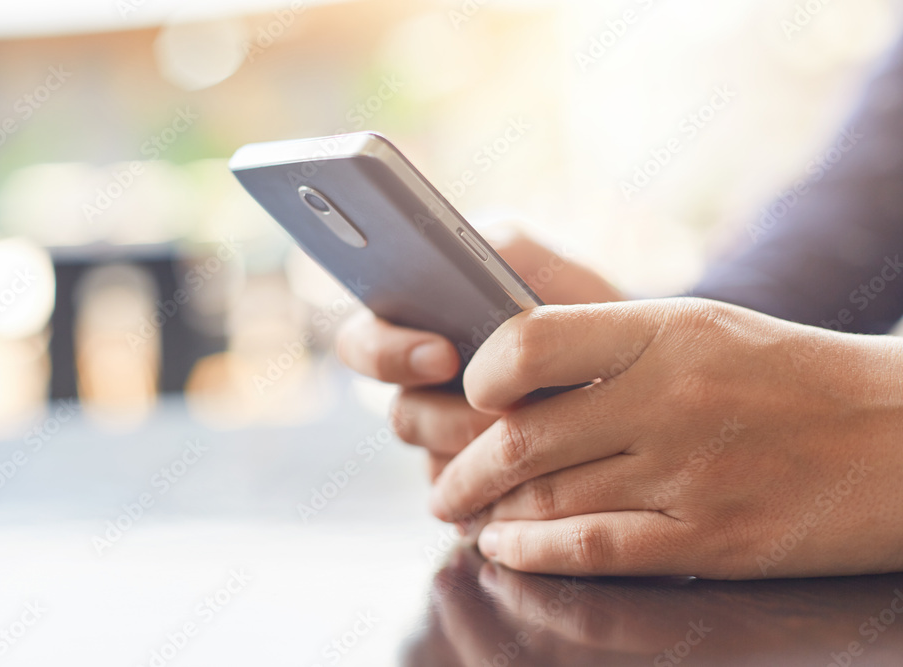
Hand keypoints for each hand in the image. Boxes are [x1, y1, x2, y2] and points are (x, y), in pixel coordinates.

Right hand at [336, 227, 622, 480]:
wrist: (642, 369)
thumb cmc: (580, 303)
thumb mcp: (543, 261)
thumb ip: (498, 249)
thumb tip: (462, 258)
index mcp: (416, 330)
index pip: (361, 343)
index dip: (386, 354)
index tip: (442, 356)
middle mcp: (424, 390)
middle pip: (402, 416)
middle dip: (448, 418)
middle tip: (498, 412)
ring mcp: (452, 442)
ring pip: (436, 463)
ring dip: (483, 455)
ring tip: (538, 439)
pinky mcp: (483, 487)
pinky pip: (472, 503)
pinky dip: (502, 492)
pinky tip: (541, 478)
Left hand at [429, 297, 902, 577]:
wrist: (902, 437)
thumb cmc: (787, 375)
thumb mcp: (700, 330)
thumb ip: (608, 346)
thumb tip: (512, 378)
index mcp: (663, 331)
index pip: (530, 342)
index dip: (481, 373)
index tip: (470, 396)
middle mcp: (669, 400)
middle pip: (522, 440)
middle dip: (461, 469)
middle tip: (442, 485)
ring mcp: (690, 475)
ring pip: (547, 501)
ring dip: (489, 514)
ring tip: (465, 515)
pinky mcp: (712, 541)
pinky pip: (593, 549)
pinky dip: (534, 552)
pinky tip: (507, 548)